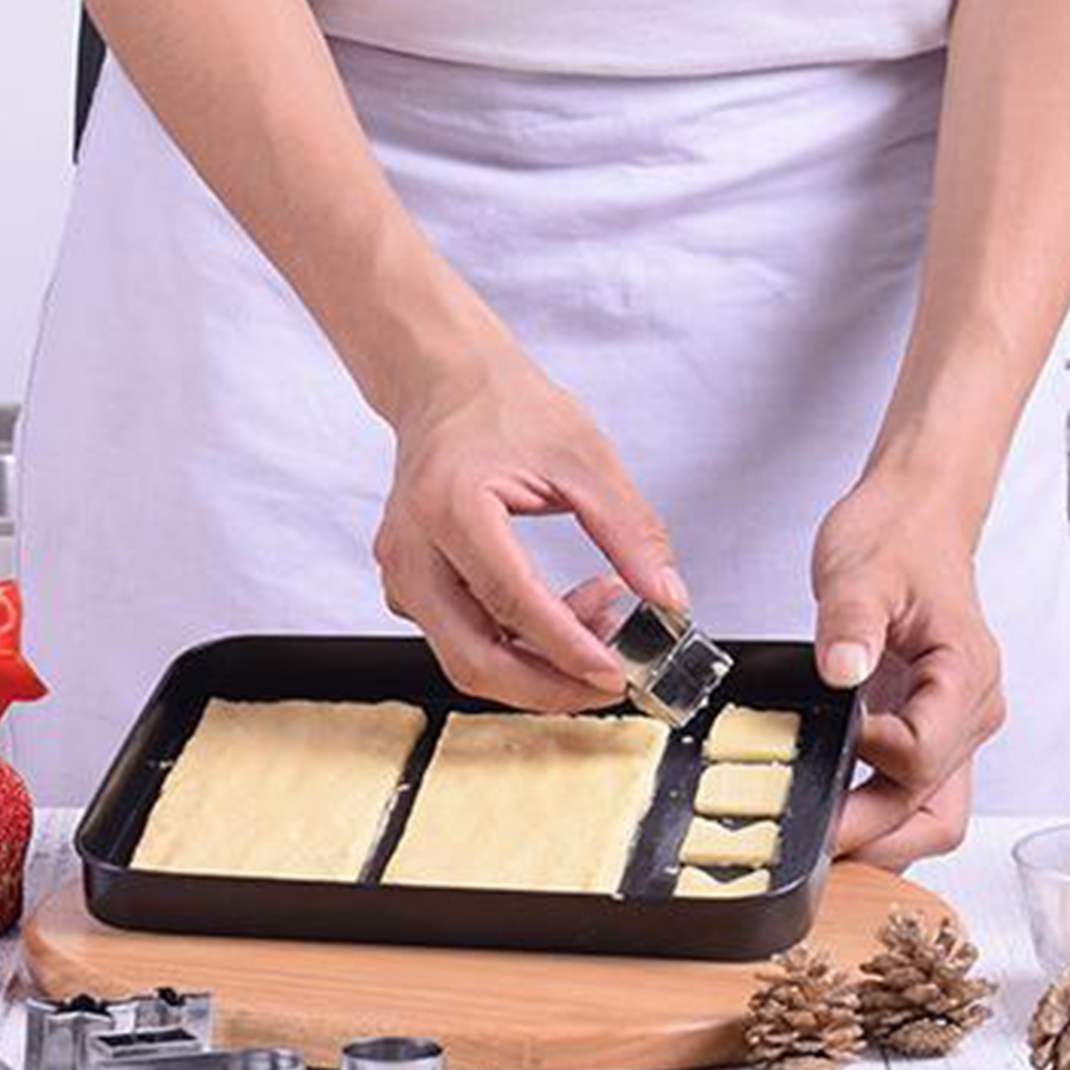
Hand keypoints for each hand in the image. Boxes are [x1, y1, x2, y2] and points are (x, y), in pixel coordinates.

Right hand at [373, 344, 688, 710]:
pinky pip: (459, 638)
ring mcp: (402, 570)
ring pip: (464, 657)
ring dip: (535, 663)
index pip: (511, 603)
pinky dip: (512, 643)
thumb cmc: (503, 406)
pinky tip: (559, 611)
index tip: (616, 671)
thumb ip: (630, 531)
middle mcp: (412, 547)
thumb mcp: (584, 458)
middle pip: (473, 657)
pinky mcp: (408, 584)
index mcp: (451, 506)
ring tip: (598, 621)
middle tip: (611, 678)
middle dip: (549, 685)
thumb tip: (667, 596)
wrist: (446, 385)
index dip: (567, 647)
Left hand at [812, 470, 1004, 868]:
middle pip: (936, 813)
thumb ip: (851, 622)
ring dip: (878, 836)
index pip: (923, 757)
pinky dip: (876, 812)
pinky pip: (913, 792)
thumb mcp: (860, 570)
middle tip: (808, 834)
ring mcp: (953, 725)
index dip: (866, 760)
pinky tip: (829, 803)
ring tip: (815, 830)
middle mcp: (970, 711)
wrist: (914, 517)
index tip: (822, 740)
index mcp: (965, 675)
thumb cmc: (897, 536)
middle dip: (874, 835)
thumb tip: (842, 672)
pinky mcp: (929, 727)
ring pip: (930, 816)